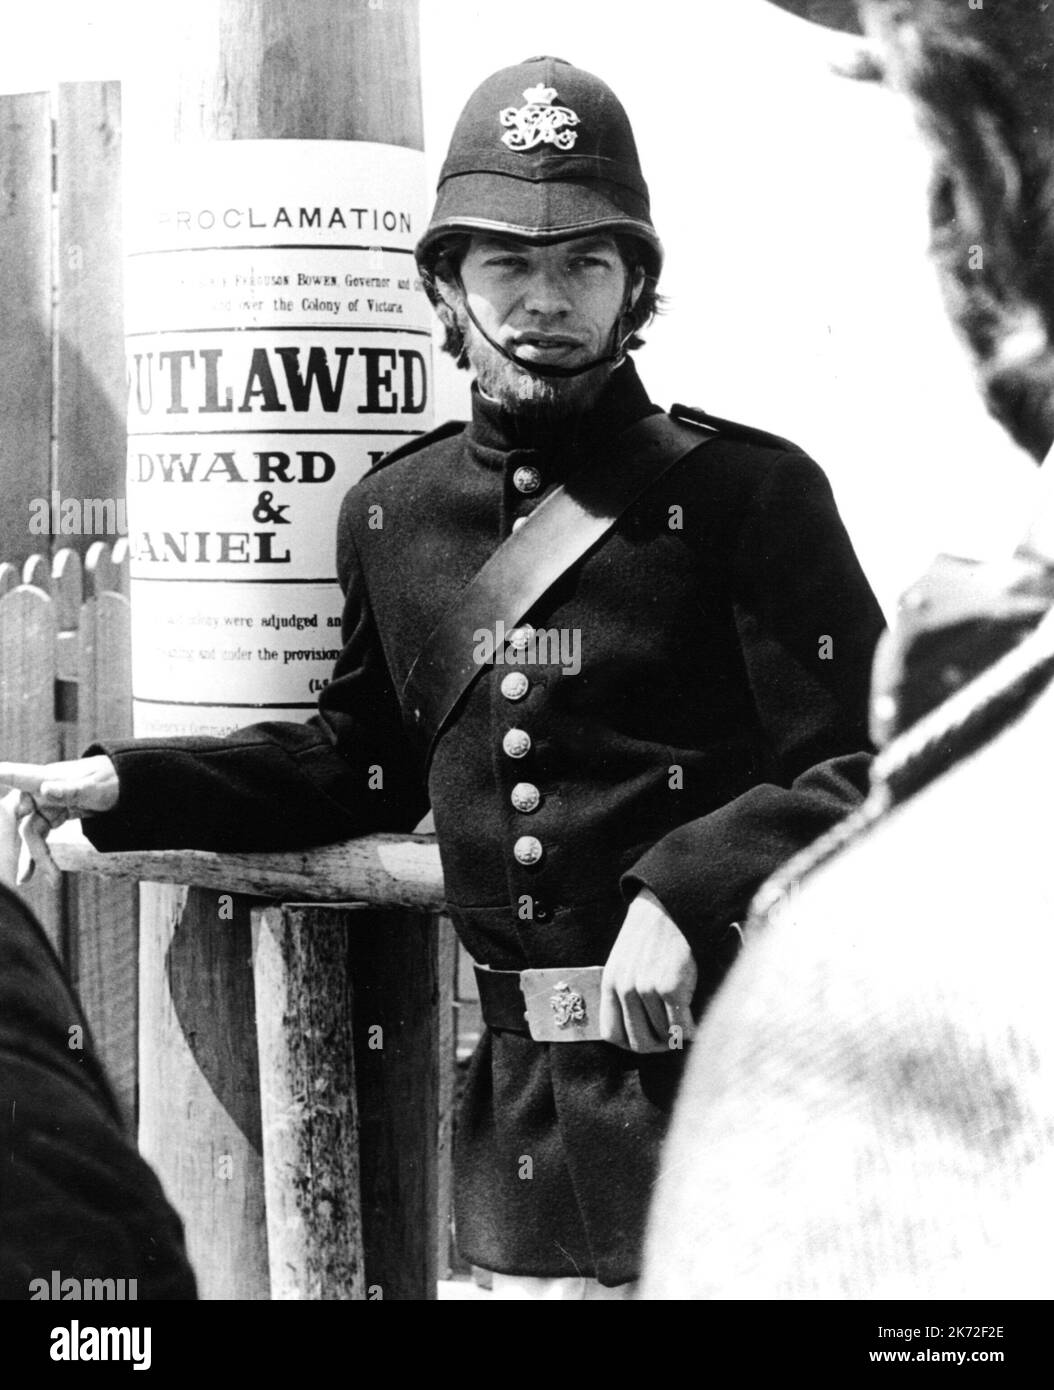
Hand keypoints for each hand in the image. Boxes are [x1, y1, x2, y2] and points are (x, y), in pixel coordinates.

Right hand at [0, 756, 118, 885]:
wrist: (125, 784)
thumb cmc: (110, 780)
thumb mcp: (94, 788)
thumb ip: (70, 790)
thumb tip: (45, 789)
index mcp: (46, 777)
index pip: (15, 776)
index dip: (0, 778)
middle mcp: (40, 790)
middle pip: (18, 816)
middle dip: (19, 843)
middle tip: (23, 869)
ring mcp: (44, 803)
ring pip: (30, 832)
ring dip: (34, 856)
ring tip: (41, 879)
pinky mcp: (52, 815)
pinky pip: (39, 836)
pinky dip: (40, 854)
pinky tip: (38, 873)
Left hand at [600, 887, 697, 1053]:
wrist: (669, 908)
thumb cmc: (649, 937)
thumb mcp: (623, 963)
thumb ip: (623, 994)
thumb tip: (634, 1031)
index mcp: (610, 984)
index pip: (612, 1034)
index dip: (630, 1043)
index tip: (647, 1039)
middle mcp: (625, 989)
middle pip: (638, 1043)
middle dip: (657, 1046)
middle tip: (670, 1037)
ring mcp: (647, 989)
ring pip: (663, 1037)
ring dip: (675, 1036)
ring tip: (683, 1022)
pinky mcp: (671, 987)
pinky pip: (681, 1028)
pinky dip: (691, 1032)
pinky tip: (695, 1021)